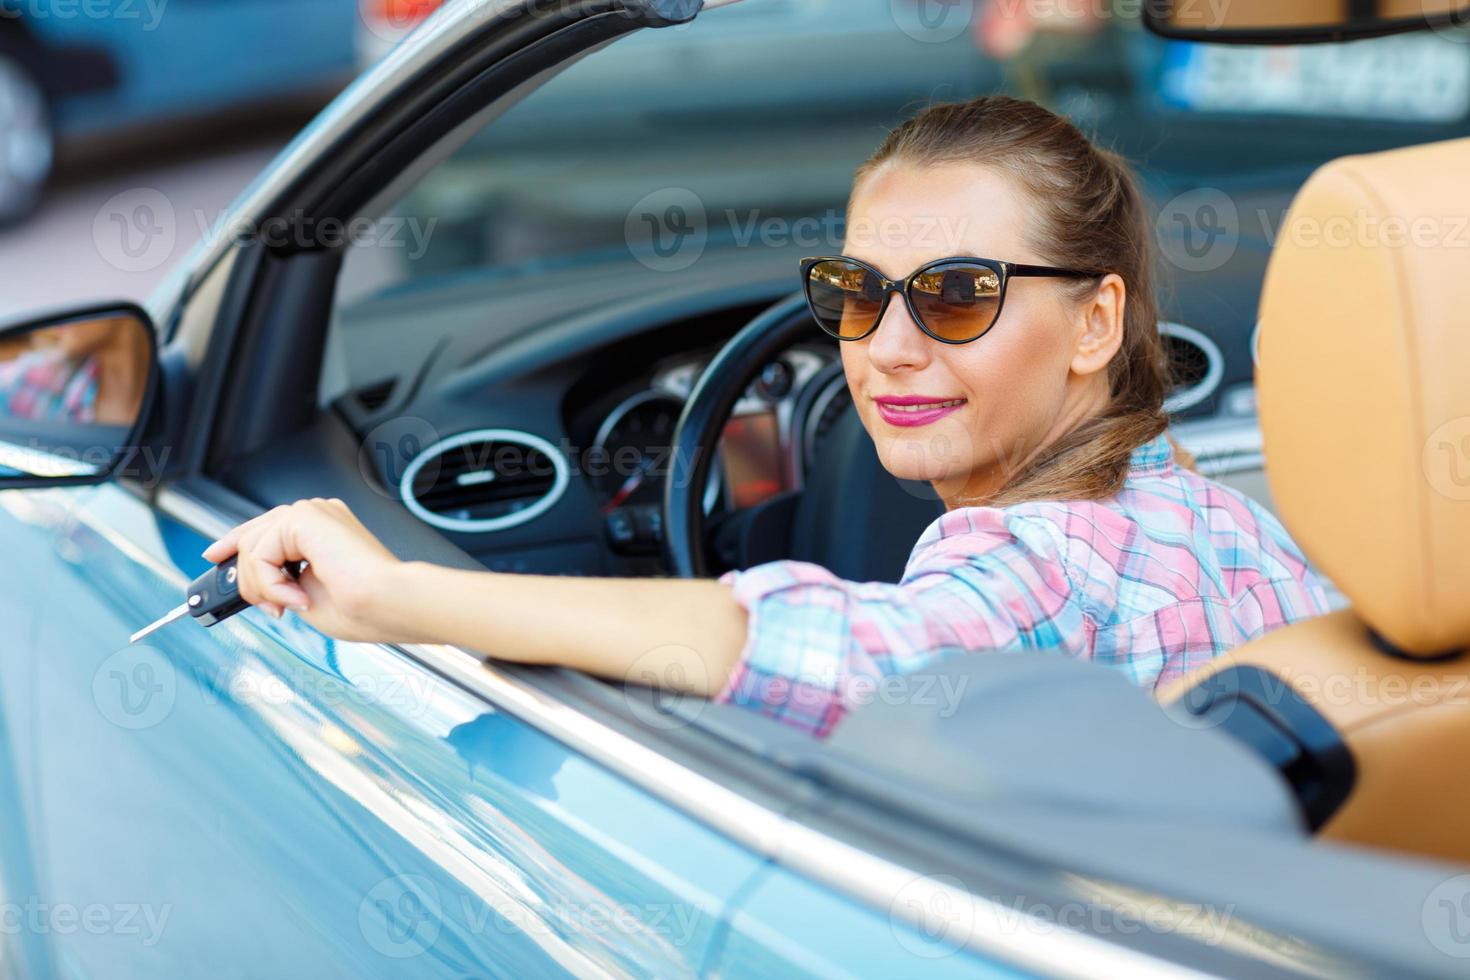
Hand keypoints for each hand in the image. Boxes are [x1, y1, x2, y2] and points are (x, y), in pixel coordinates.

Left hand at [202, 498, 411, 642]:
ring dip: (262, 587)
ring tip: (292, 606)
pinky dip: (269, 583)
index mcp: (324, 530)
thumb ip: (278, 582)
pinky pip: (259, 552)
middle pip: (252, 538)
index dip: (234, 543)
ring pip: (251, 547)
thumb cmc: (364, 608)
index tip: (214, 558)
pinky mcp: (304, 518)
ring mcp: (312, 512)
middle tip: (273, 609)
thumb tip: (249, 585)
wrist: (388, 604)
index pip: (267, 529)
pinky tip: (296, 598)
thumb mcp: (305, 594)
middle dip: (247, 580)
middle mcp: (318, 515)